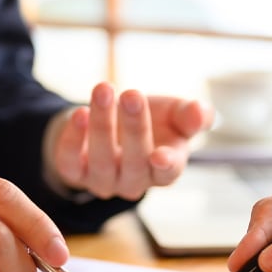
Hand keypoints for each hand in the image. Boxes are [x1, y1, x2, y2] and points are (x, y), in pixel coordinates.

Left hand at [50, 82, 213, 199]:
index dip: (165, 166)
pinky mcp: (74, 173)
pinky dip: (73, 140)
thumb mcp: (175, 114)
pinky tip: (78, 114)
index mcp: (164, 169)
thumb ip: (192, 115)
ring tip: (103, 90)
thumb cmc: (153, 120)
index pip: (168, 173)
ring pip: (102, 161)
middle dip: (134, 128)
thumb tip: (200, 113)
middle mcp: (134, 181)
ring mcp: (103, 181)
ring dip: (102, 125)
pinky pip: (70, 163)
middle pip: (135, 162)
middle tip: (132, 94)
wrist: (111, 121)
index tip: (160, 154)